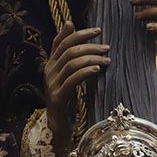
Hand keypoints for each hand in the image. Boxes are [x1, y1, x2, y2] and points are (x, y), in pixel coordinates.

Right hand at [44, 21, 108, 156]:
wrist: (58, 126)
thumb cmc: (67, 99)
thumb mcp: (70, 76)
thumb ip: (73, 59)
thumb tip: (81, 41)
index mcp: (51, 64)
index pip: (61, 41)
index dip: (78, 33)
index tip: (98, 30)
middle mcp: (49, 71)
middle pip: (68, 50)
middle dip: (89, 45)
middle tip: (107, 47)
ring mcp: (52, 84)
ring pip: (71, 62)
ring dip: (91, 58)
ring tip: (106, 60)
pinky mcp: (57, 97)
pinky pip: (72, 79)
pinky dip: (85, 72)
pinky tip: (97, 70)